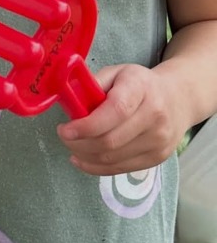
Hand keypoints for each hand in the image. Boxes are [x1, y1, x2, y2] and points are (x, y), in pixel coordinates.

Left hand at [57, 64, 187, 174]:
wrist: (177, 99)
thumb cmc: (138, 85)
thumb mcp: (116, 73)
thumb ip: (91, 84)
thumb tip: (68, 100)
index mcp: (141, 88)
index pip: (115, 112)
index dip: (87, 125)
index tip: (65, 130)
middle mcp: (155, 116)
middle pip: (111, 141)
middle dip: (79, 143)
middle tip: (64, 136)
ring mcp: (159, 140)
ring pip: (112, 159)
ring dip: (84, 156)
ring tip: (72, 145)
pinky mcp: (157, 158)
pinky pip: (120, 169)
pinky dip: (96, 167)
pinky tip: (82, 158)